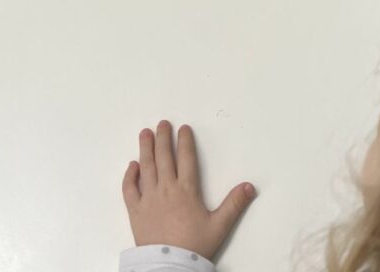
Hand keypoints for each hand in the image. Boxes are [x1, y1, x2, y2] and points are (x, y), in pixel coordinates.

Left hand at [123, 121, 254, 260]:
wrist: (170, 267)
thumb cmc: (195, 246)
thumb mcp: (219, 226)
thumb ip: (234, 204)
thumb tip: (250, 186)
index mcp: (186, 190)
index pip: (186, 158)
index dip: (185, 141)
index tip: (183, 128)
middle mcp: (166, 188)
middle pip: (164, 157)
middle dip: (163, 138)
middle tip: (162, 123)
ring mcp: (149, 198)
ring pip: (146, 167)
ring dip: (145, 148)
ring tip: (145, 133)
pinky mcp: (135, 211)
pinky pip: (129, 189)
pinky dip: (129, 176)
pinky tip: (132, 166)